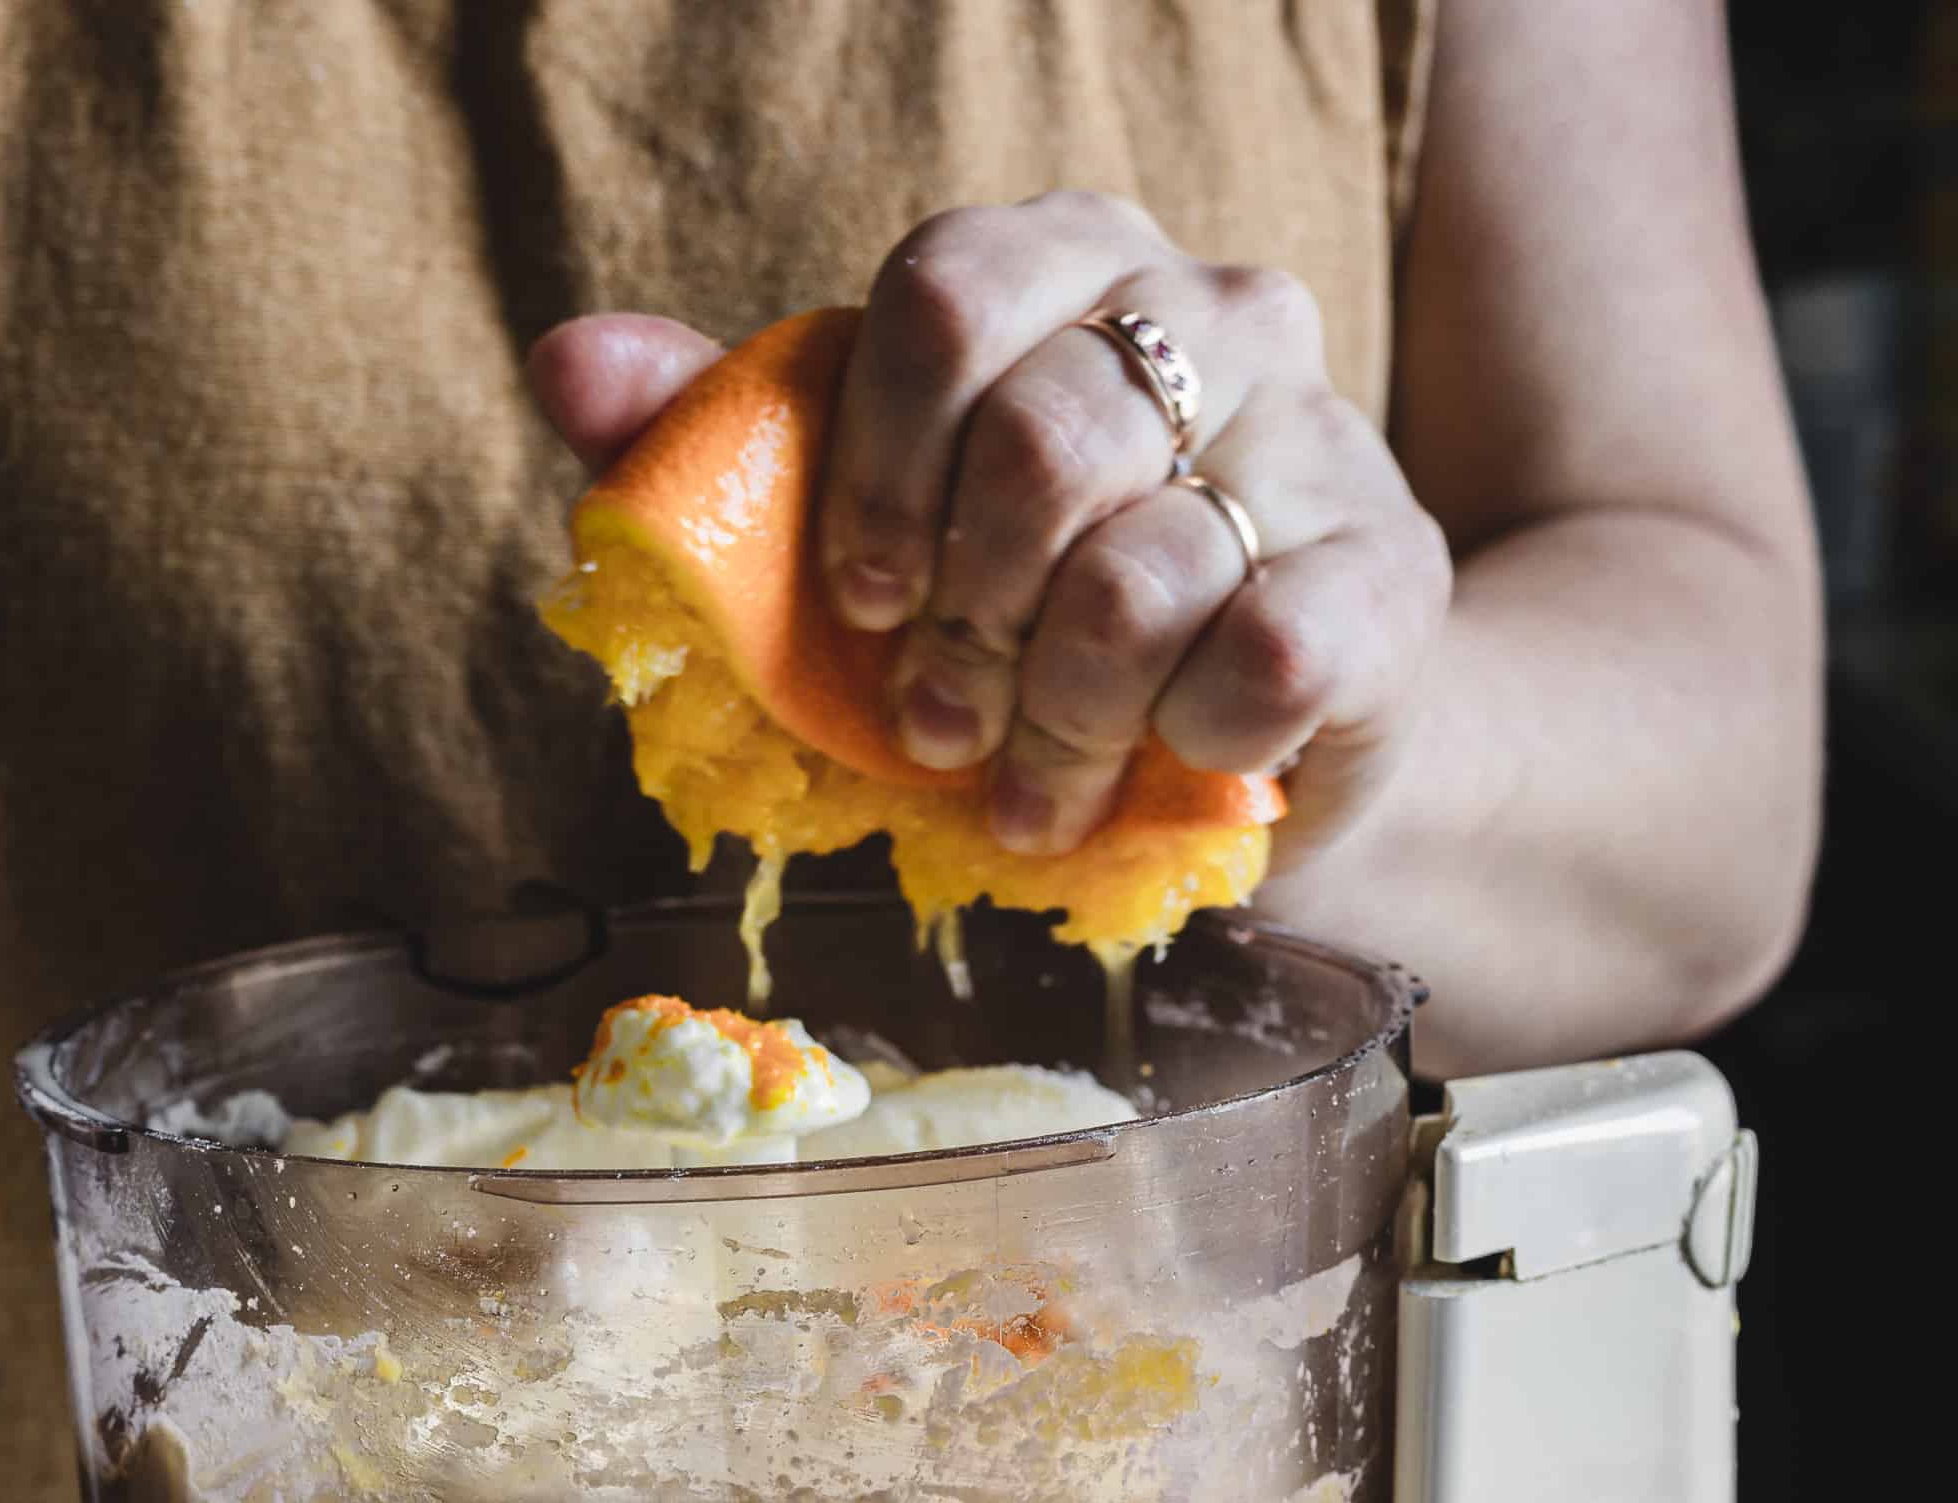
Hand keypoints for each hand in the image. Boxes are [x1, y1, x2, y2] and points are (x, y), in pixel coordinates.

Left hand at [531, 193, 1450, 862]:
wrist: (1276, 734)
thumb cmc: (1050, 624)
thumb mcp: (886, 535)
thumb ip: (734, 449)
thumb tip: (572, 365)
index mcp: (1070, 265)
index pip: (944, 296)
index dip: (877, 470)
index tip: (864, 600)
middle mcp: (1211, 312)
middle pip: (1042, 437)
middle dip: (965, 622)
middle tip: (942, 720)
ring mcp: (1316, 436)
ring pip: (1143, 571)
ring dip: (1059, 717)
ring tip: (1037, 782)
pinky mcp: (1385, 577)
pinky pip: (1263, 654)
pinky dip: (1186, 741)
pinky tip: (1169, 769)